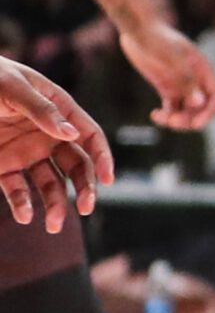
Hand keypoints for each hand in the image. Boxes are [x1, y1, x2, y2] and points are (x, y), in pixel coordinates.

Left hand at [0, 56, 112, 230]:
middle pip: (76, 165)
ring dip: (56, 204)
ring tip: (53, 225)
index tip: (106, 180)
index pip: (90, 136)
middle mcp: (48, 136)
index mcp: (59, 111)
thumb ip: (42, 110)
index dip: (102, 158)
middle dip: (84, 188)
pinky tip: (25, 216)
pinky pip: (18, 189)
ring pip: (51, 183)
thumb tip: (73, 135)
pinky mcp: (5, 167)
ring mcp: (27, 153)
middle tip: (86, 207)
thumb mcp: (13, 87)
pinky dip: (22, 203)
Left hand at [119, 15, 214, 128]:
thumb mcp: (171, 59)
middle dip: (190, 118)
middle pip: (201, 107)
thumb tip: (200, 102)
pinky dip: (166, 115)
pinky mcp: (166, 86)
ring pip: (187, 110)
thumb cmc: (155, 39)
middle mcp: (195, 79)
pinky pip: (171, 107)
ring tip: (161, 119)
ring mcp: (181, 83)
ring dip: (178, 119)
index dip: (208, 112)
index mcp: (203, 70)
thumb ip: (186, 80)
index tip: (195, 124)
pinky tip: (154, 115)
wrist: (136, 29)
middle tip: (173, 122)